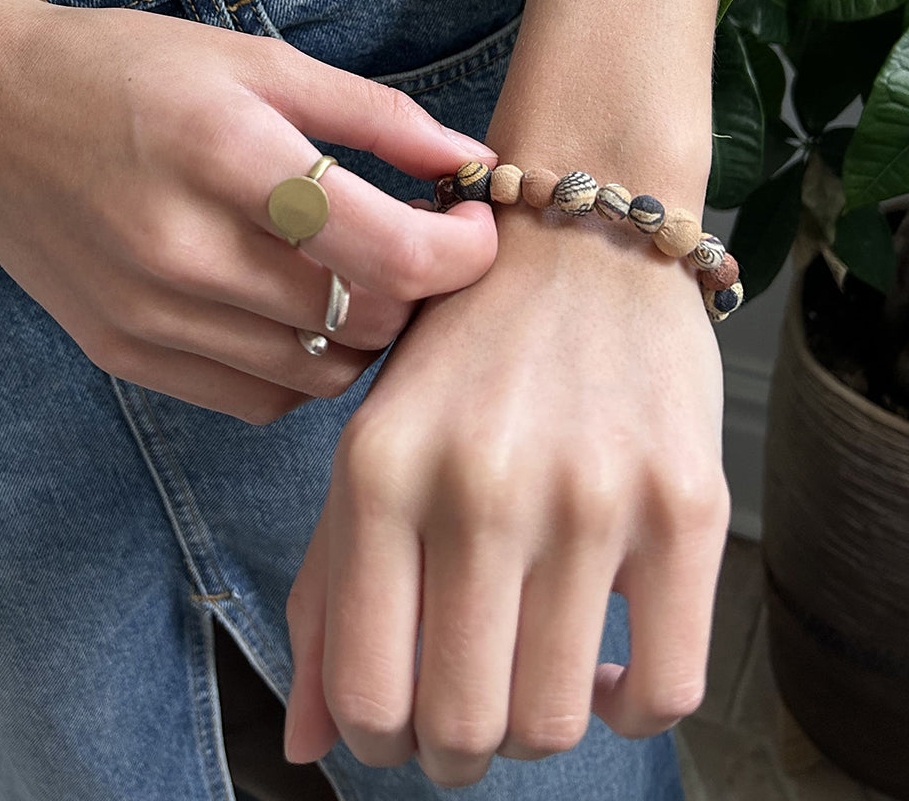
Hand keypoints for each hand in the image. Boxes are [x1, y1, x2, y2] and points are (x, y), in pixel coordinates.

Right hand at [0, 0, 501, 421]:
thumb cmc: (125, 69)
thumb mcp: (254, 60)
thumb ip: (375, 116)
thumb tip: (475, 163)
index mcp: (229, 154)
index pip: (391, 255)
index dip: (463, 254)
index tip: (473, 227)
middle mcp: (185, 249)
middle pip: (366, 322)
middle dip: (417, 289)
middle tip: (412, 242)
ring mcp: (149, 314)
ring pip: (320, 374)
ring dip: (362, 332)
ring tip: (349, 275)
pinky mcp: (124, 352)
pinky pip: (257, 399)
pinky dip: (299, 367)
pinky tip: (287, 312)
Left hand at [283, 202, 728, 785]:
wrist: (577, 243)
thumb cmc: (460, 355)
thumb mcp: (370, 445)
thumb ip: (326, 591)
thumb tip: (305, 743)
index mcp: (379, 472)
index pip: (368, 695)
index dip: (382, 742)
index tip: (403, 724)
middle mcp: (480, 486)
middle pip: (466, 729)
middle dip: (458, 749)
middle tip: (469, 707)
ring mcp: (591, 495)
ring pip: (560, 723)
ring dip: (538, 725)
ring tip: (532, 667)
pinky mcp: (687, 504)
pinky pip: (667, 689)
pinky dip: (629, 705)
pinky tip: (607, 658)